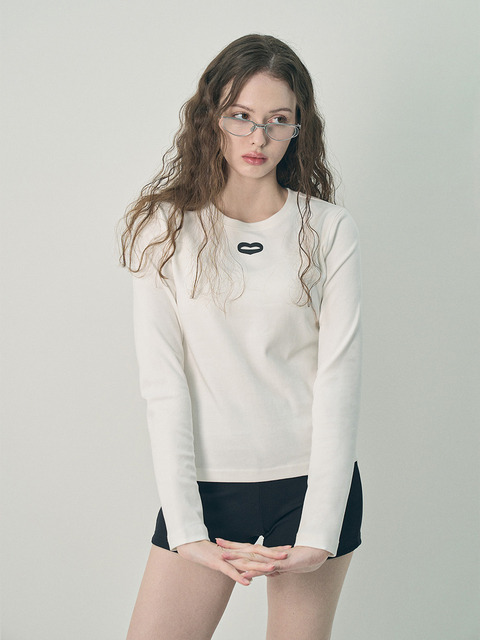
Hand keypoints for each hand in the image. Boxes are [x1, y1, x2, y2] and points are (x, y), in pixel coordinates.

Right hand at [175, 539, 290, 585]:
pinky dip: (239, 577)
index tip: (287, 549)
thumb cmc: (208, 551)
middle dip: (272, 555)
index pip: (259, 549)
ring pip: (246, 563)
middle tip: (287, 555)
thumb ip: (237, 564)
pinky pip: (230, 572)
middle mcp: (236, 553)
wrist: (191, 545)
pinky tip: (247, 582)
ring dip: (259, 566)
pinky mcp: (218, 564)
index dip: (273, 549)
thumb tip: (248, 574)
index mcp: (239, 551)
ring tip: (272, 568)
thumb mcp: (226, 559)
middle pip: (257, 554)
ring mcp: (227, 559)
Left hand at [217, 539, 329, 577]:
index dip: (235, 545)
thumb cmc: (300, 558)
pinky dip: (255, 570)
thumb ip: (272, 568)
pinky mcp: (280, 564)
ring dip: (238, 558)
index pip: (247, 548)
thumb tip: (265, 573)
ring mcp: (273, 559)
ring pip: (252, 558)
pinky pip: (265, 568)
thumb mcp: (282, 566)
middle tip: (217, 543)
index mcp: (267, 553)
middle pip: (246, 550)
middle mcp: (268, 554)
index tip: (222, 542)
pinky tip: (245, 572)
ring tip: (224, 557)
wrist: (315, 553)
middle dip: (231, 547)